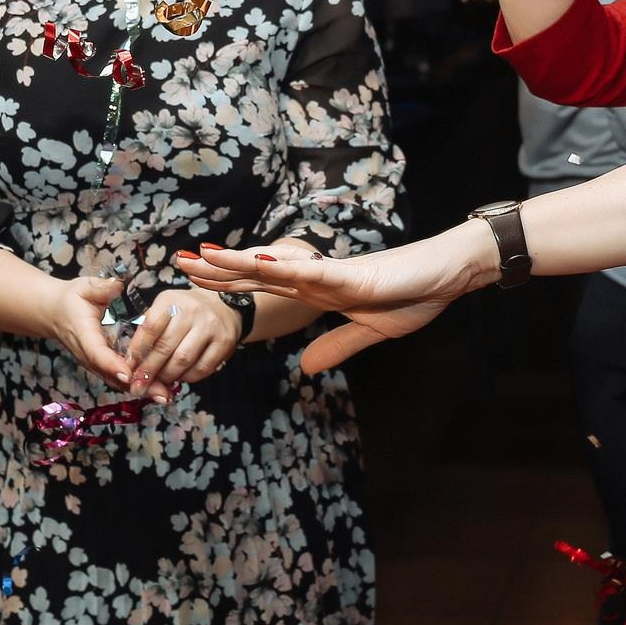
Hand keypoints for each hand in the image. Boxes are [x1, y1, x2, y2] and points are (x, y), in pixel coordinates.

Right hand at [39, 276, 153, 395]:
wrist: (55, 314)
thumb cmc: (73, 299)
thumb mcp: (84, 288)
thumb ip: (100, 288)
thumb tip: (116, 286)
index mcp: (84, 334)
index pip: (97, 353)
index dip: (112, 365)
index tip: (128, 374)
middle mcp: (89, 354)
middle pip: (111, 374)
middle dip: (135, 384)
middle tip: (161, 394)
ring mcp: (95, 363)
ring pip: (117, 380)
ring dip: (141, 389)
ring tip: (166, 396)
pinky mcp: (103, 365)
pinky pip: (120, 378)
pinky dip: (138, 384)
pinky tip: (160, 389)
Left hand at [123, 286, 238, 393]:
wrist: (223, 304)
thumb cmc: (186, 310)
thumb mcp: (165, 308)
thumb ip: (149, 331)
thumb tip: (133, 363)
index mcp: (171, 301)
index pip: (150, 328)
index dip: (137, 351)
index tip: (128, 367)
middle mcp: (192, 311)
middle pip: (165, 347)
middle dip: (149, 370)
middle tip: (139, 385)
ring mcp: (210, 326)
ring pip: (183, 360)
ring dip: (168, 376)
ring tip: (160, 382)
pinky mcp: (225, 342)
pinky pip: (202, 368)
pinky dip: (188, 377)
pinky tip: (181, 376)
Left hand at [179, 223, 493, 373]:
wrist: (448, 275)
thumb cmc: (415, 294)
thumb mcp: (370, 332)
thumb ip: (336, 346)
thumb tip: (304, 368)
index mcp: (319, 291)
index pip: (263, 285)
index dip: (229, 281)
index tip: (195, 278)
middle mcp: (317, 278)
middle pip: (257, 272)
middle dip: (217, 269)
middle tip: (177, 261)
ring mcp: (332, 275)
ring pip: (274, 267)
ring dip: (236, 263)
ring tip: (201, 256)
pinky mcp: (351, 277)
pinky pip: (310, 273)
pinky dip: (282, 268)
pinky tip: (255, 262)